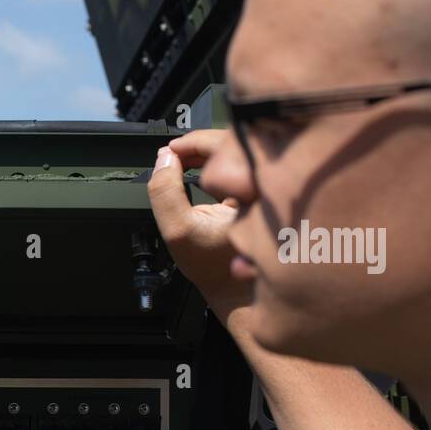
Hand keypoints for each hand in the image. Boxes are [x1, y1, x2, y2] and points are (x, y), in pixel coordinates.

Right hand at [147, 130, 251, 323]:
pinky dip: (216, 165)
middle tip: (173, 155)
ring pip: (235, 153)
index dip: (194, 142)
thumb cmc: (209, 264)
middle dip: (198, 146)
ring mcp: (265, 187)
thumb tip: (164, 158)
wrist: (233, 287)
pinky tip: (199, 171)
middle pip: (233, 144)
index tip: (171, 151)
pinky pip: (238, 165)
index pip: (227, 145)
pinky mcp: (260, 191)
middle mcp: (266, 184)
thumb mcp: (177, 230)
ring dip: (206, 154)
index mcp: (254, 189)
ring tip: (182, 161)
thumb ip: (165, 192)